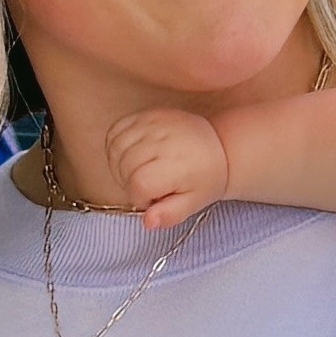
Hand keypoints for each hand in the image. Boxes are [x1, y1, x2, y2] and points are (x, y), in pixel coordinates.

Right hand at [105, 103, 232, 228]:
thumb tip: (148, 222)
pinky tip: (131, 155)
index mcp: (177, 164)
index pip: (137, 184)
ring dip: (120, 165)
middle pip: (124, 167)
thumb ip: (170, 214)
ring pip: (116, 148)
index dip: (139, 198)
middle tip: (147, 186)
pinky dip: (116, 145)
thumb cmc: (205, 177)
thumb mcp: (193, 203)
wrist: (219, 146)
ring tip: (138, 171)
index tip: (152, 198)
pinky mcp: (147, 114)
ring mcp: (154, 123)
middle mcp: (164, 140)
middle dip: (129, 182)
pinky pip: (116, 130)